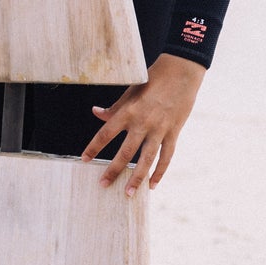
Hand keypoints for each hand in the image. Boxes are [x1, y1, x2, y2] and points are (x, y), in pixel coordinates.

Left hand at [83, 54, 205, 196]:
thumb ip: (115, 107)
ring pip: (147, 159)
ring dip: (137, 178)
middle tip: (103, 185)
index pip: (106, 133)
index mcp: (128, 111)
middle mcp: (143, 122)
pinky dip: (160, 171)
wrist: (181, 71)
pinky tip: (152, 185)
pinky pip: (166, 156)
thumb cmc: (153, 79)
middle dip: (113, 170)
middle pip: (125, 152)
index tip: (84, 159)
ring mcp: (160, 129)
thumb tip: (96, 113)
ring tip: (129, 193)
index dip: (94, 148)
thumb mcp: (131, 90)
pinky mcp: (174, 132)